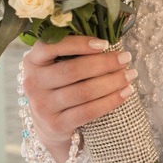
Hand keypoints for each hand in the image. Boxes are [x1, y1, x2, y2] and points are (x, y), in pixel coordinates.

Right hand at [22, 35, 135, 162]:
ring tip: (130, 75)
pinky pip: (88, 112)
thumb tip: (110, 38)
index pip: (51, 46)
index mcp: (32, 61)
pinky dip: (110, 101)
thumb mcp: (56, 65)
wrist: (48, 123)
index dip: (79, 43)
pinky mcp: (55, 124)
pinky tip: (125, 93)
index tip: (105, 43)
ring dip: (112, 82)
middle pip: (73, 70)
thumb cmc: (59, 85)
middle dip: (105, 63)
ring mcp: (42, 106)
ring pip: (83, 92)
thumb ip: (73, 50)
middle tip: (126, 58)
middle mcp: (33, 83)